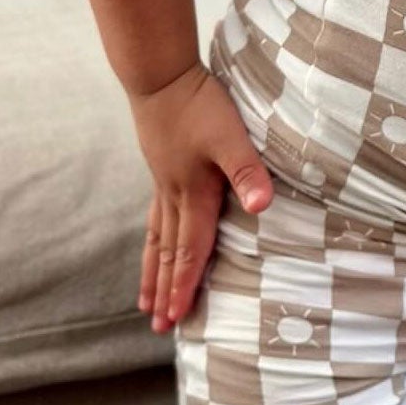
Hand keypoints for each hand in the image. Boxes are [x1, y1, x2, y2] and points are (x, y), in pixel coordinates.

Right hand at [128, 62, 276, 332]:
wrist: (160, 77)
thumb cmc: (199, 105)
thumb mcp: (230, 136)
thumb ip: (247, 171)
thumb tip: (262, 208)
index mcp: (195, 194)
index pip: (190, 251)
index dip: (185, 286)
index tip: (176, 318)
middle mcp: (175, 196)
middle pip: (169, 253)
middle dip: (165, 291)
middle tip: (158, 327)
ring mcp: (163, 183)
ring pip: (156, 239)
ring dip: (152, 272)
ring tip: (143, 301)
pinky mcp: (161, 168)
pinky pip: (153, 218)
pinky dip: (152, 241)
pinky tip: (152, 245)